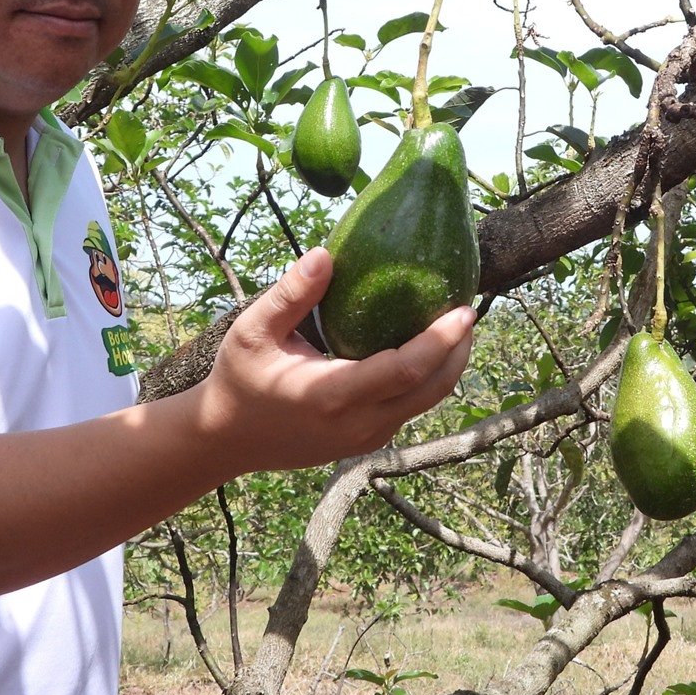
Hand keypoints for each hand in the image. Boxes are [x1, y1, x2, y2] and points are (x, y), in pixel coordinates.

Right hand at [194, 246, 474, 471]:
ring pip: (428, 402)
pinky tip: (428, 345)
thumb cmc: (240, 378)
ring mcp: (368, 437)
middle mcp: (359, 423)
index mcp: (332, 395)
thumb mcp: (252, 331)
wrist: (227, 439)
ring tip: (456, 321)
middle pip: (432, 390)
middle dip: (459, 349)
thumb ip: (290, 295)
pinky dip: (430, 377)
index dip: (440, 341)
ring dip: (449, 364)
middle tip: (468, 306)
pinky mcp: (369, 440)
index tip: (464, 308)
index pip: (405, 371)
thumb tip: (326, 254)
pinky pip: (412, 407)